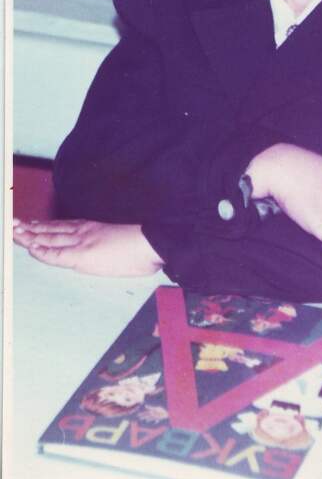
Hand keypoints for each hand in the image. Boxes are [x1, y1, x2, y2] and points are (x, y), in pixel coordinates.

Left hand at [13, 218, 163, 276]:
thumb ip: (107, 244)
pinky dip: (42, 251)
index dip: (44, 225)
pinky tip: (31, 248)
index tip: (30, 223)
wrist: (152, 244)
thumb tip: (104, 252)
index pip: (61, 227)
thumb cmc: (142, 246)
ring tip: (14, 232)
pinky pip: (57, 254)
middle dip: (30, 228)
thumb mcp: (120, 242)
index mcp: (92, 229)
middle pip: (50, 230)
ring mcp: (82, 242)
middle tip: (13, 224)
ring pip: (49, 238)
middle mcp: (83, 232)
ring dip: (29, 236)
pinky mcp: (83, 255)